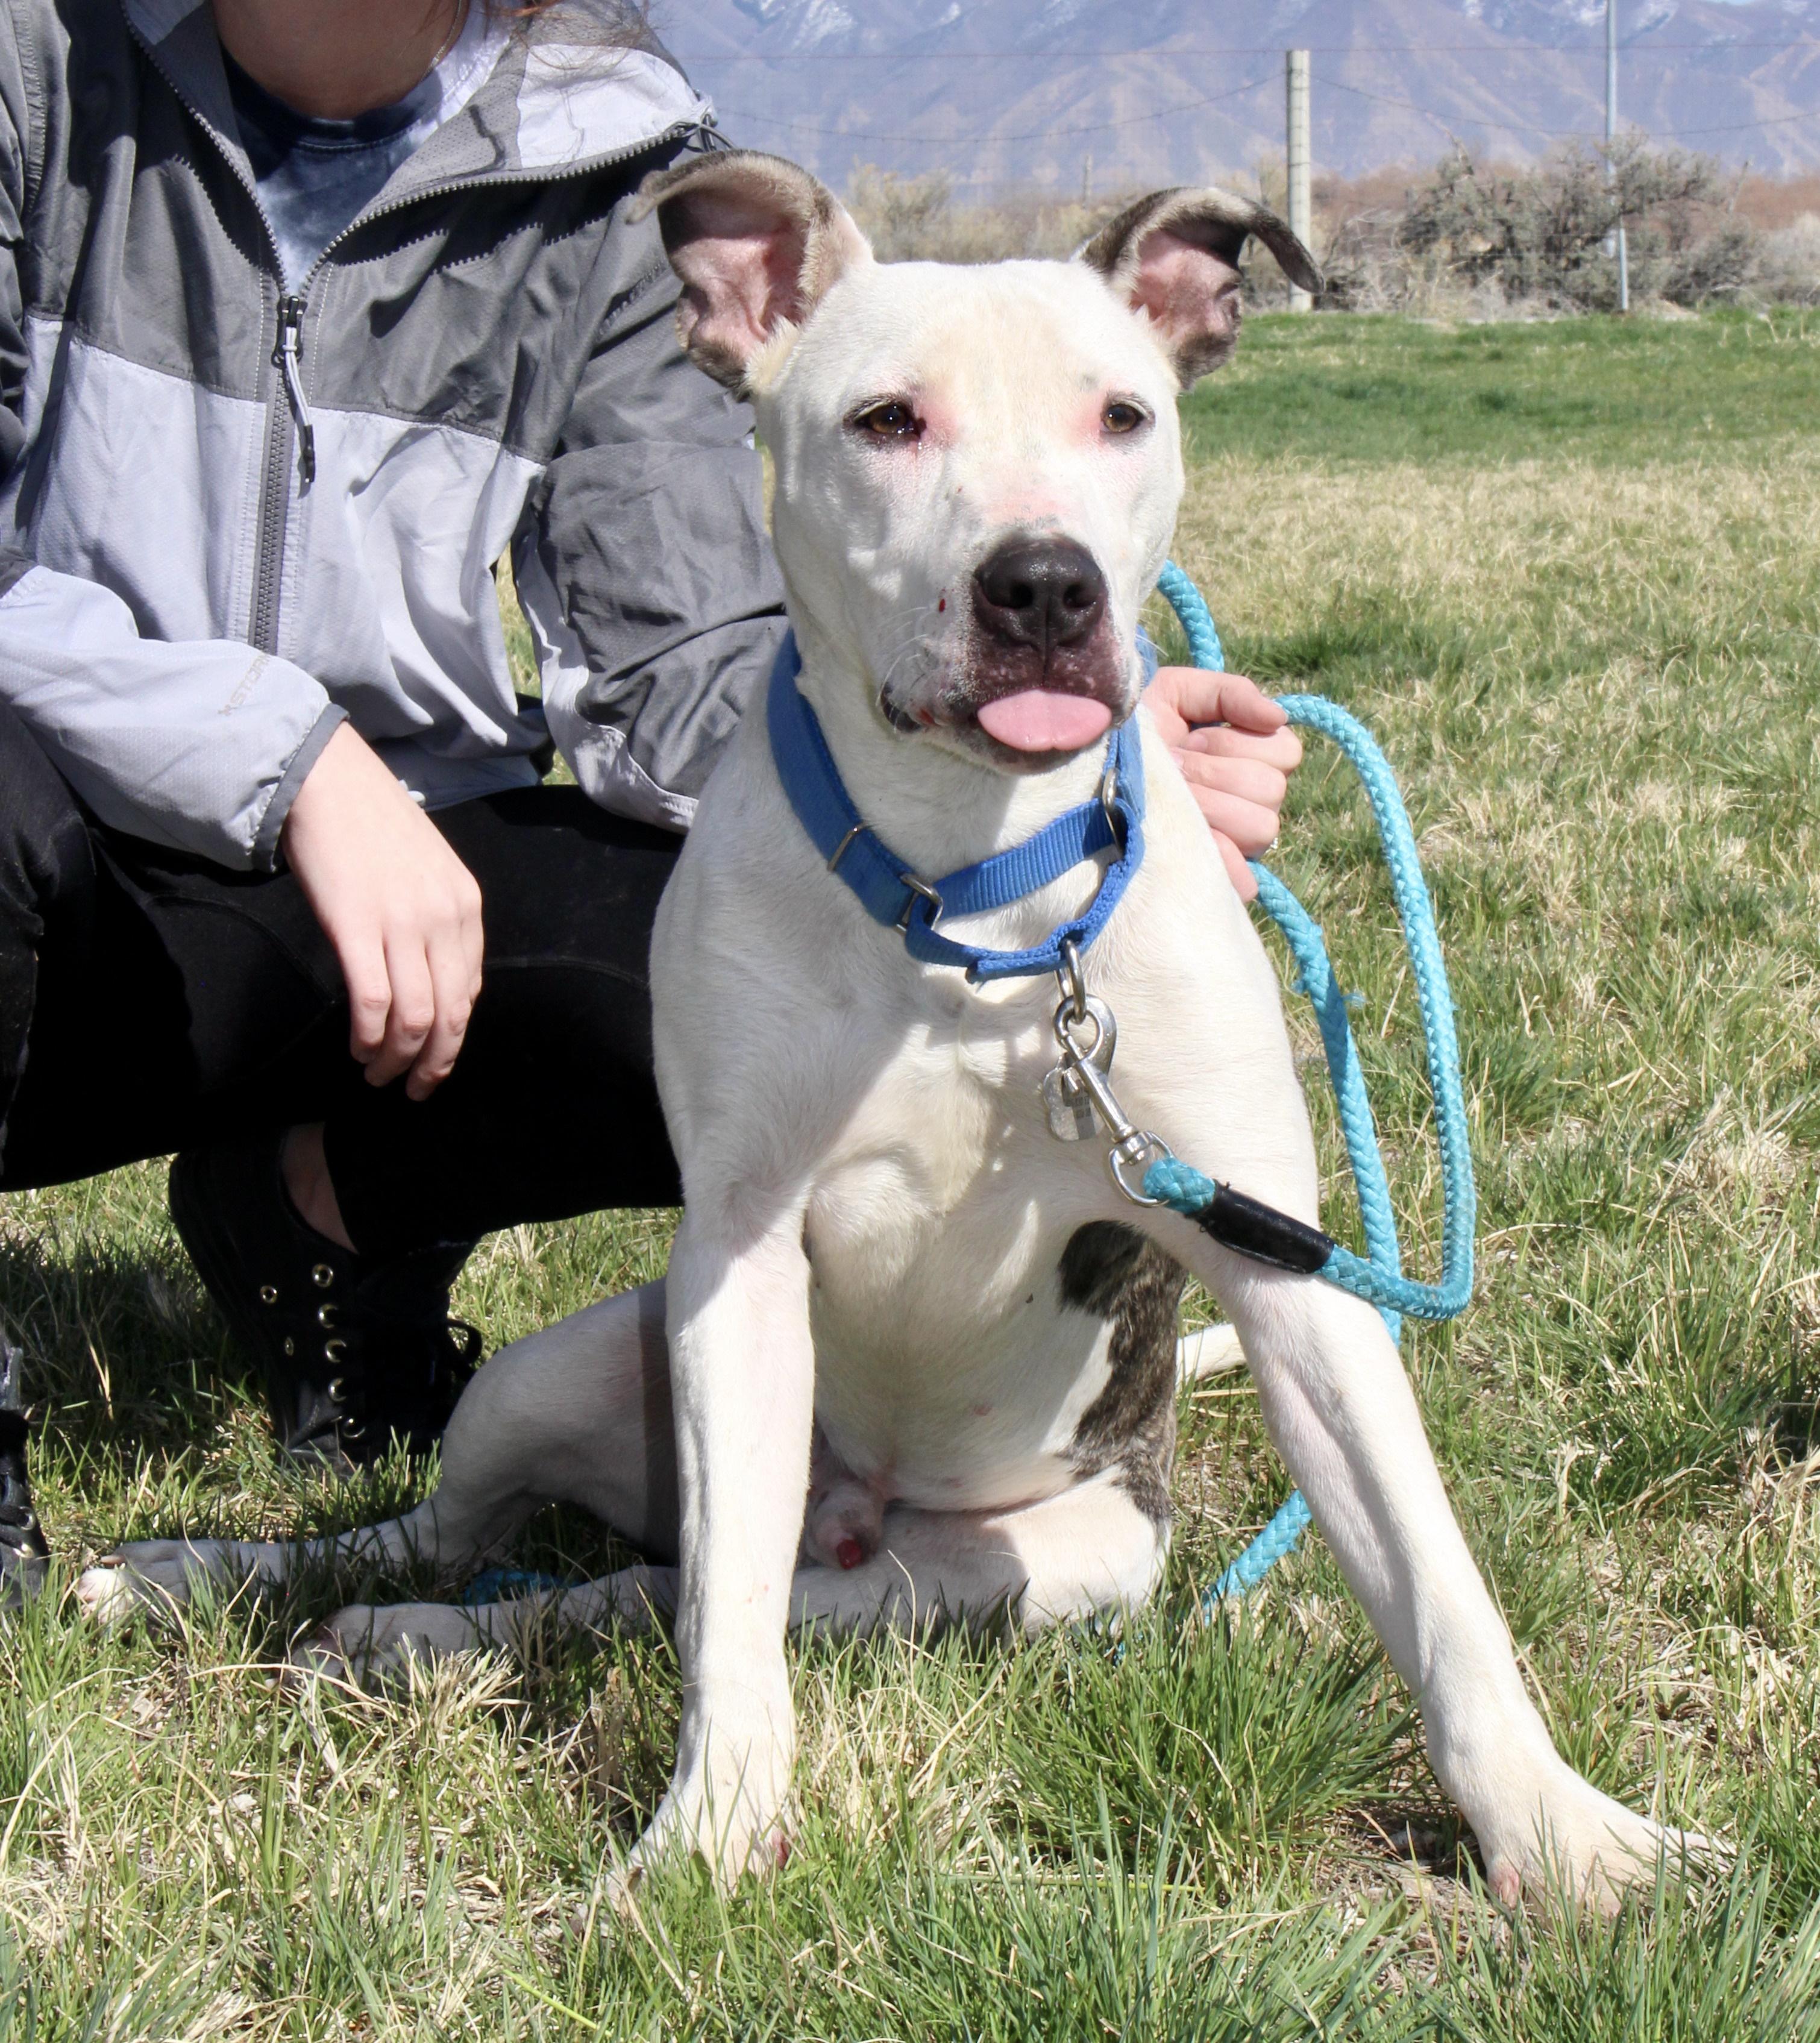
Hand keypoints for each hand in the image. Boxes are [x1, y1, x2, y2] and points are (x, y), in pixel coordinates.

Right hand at [280, 722, 483, 1099]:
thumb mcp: (428, 872)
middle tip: (412, 1090)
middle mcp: (445, 919)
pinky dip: (369, 1036)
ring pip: (416, 1019)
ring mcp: (403, 923)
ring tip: (377, 1073)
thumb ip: (439, 922)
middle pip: (451, 1016)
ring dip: (397, 1059)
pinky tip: (359, 1047)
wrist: (330, 781)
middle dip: (433, 1064)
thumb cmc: (373, 826)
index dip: (452, 1038)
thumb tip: (433, 979)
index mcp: (467, 907)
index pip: (469, 992)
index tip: (432, 1062)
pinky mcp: (356, 927)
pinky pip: (374, 1003)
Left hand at [1146, 667, 1301, 900]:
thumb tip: (1277, 716)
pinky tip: (1181, 839)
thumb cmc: (1137, 732)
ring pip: (1261, 827)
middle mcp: (1255, 804)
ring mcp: (1241, 845)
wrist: (1091, 775)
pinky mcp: (1221, 880)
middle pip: (1270, 789)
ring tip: (1172, 799)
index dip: (1233, 742)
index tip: (1191, 738)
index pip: (1286, 751)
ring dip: (1208, 807)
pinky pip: (1244, 879)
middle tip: (1172, 767)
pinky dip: (1217, 857)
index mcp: (1254, 760)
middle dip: (1211, 771)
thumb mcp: (1177, 694)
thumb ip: (1230, 694)